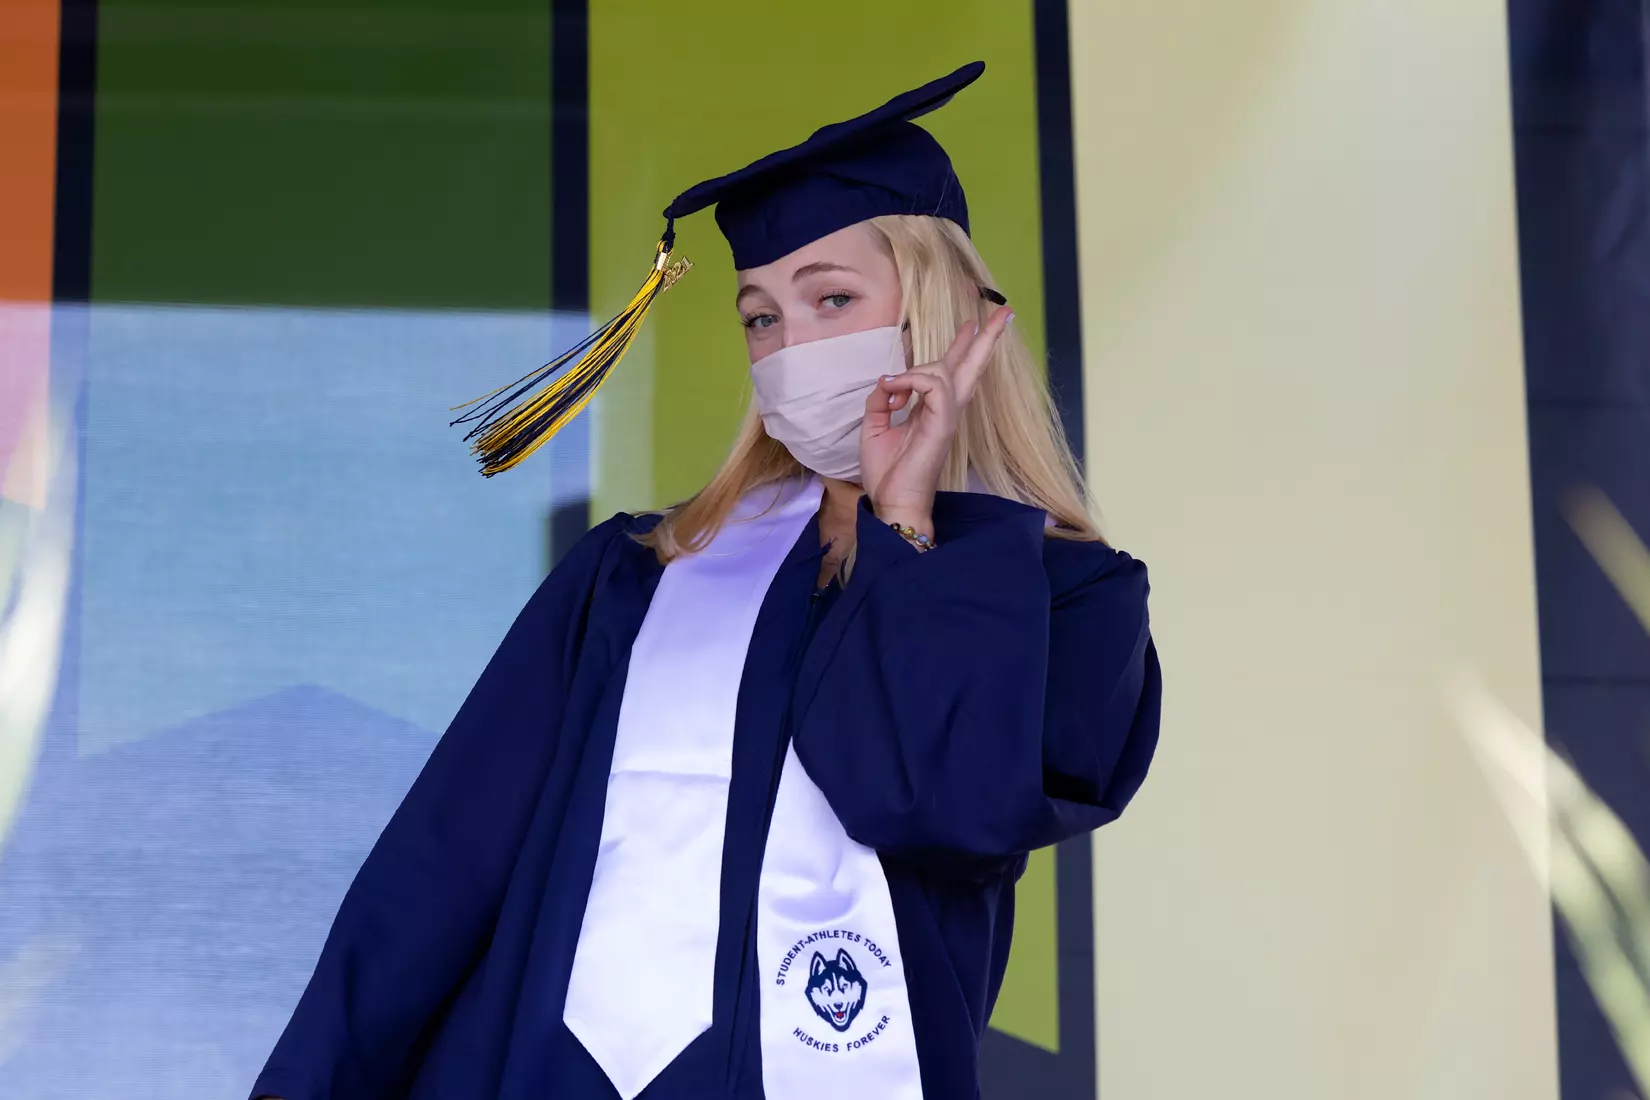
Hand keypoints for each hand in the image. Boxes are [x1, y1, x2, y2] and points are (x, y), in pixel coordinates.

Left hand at [860, 305, 1012, 530]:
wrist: (892, 503)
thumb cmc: (887, 472)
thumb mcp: (874, 426)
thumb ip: (881, 399)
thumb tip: (887, 380)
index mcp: (932, 409)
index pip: (951, 371)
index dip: (962, 346)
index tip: (970, 324)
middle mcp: (946, 410)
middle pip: (971, 367)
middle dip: (986, 338)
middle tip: (1004, 312)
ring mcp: (947, 417)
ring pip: (946, 370)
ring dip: (917, 369)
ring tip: (893, 385)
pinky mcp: (943, 425)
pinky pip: (935, 385)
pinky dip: (911, 381)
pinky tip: (894, 391)